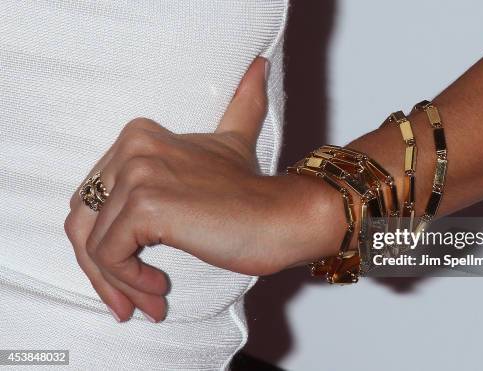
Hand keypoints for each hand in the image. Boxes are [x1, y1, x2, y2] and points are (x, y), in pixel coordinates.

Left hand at [63, 58, 268, 321]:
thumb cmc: (254, 194)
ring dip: (116, 284)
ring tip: (148, 302)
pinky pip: (111, 255)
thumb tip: (259, 65)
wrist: (286, 214)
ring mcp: (137, 174)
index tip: (132, 273)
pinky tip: (159, 289)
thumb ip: (241, 105)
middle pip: (83, 220)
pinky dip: (128, 282)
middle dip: (100, 269)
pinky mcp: (145, 205)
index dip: (103, 241)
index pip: (92, 198)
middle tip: (129, 301)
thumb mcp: (235, 143)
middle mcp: (131, 147)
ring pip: (93, 244)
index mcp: (138, 136)